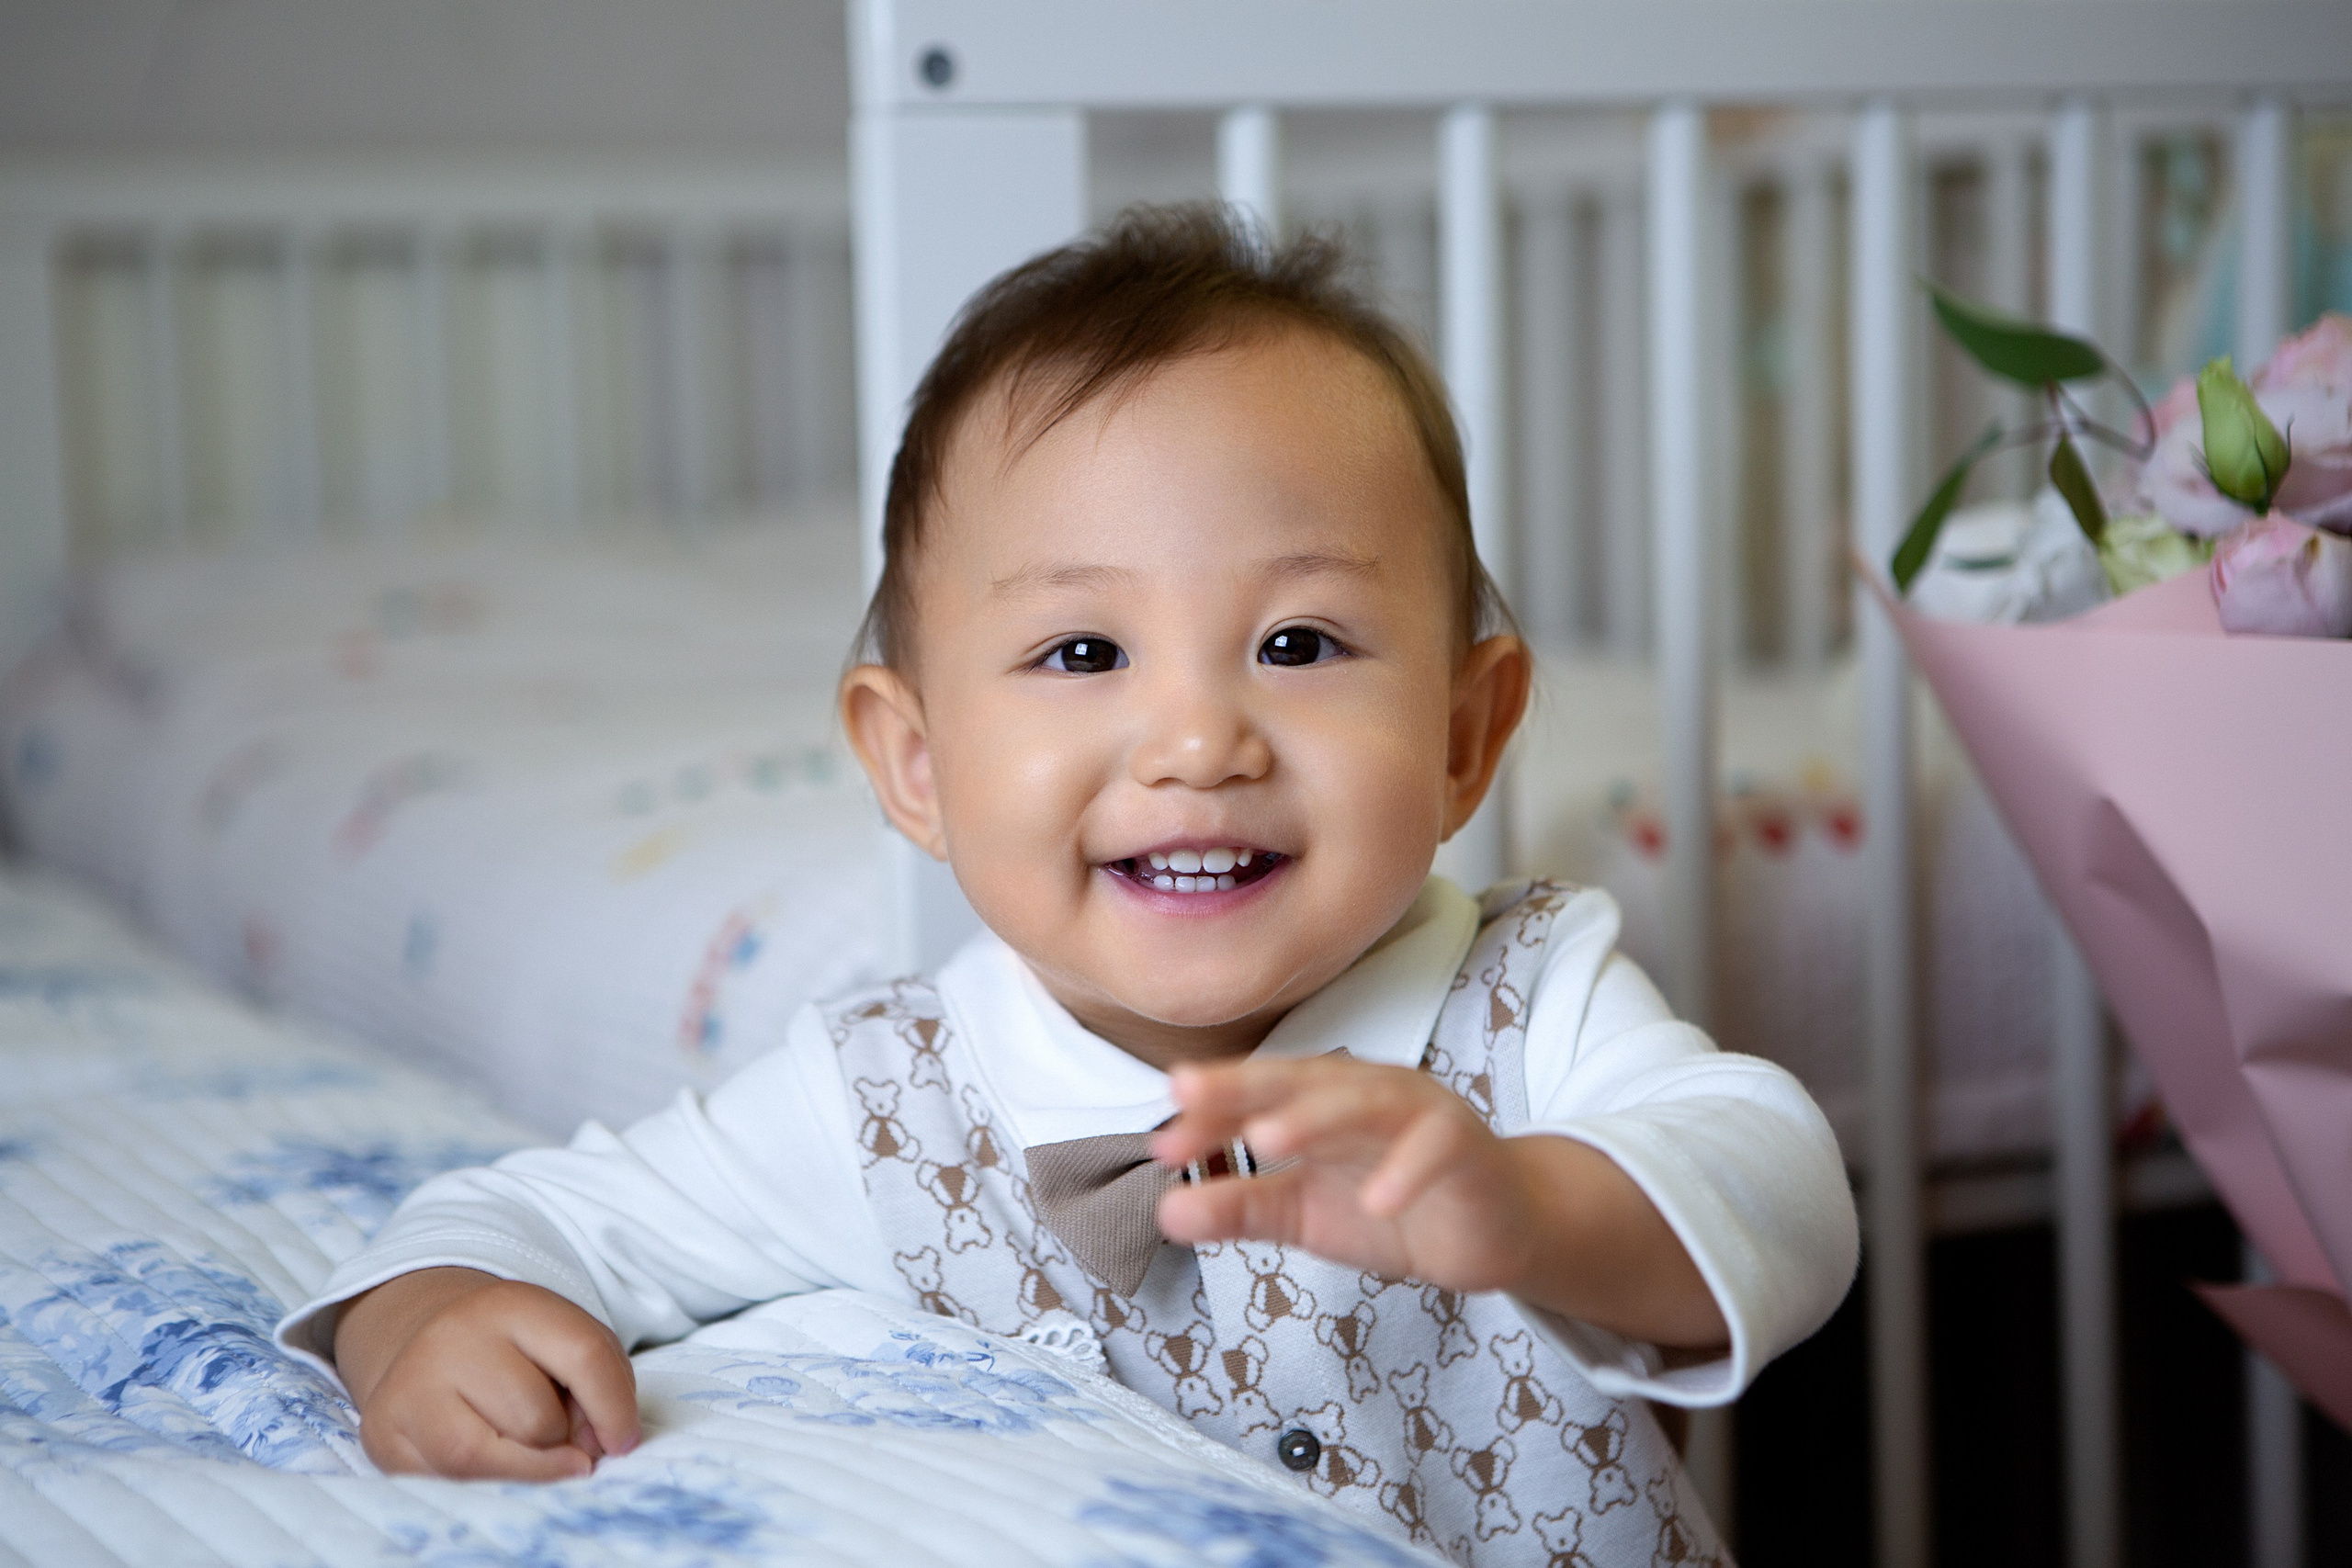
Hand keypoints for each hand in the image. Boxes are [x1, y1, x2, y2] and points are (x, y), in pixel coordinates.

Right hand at [333, 1268, 641, 1479]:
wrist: (423, 1344)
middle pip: (536, 1419)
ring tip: (524, 1448)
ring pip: (484, 1459)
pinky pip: (446, 1483)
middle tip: (556, 1433)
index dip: (615, 1409)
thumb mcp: (564, 1343)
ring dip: (521, 1468)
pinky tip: (488, 1461)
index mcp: (512, 1303)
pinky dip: (482, 1484)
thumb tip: (601, 1446)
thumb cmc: (514, 1353)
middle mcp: (453, 1337)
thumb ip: (601, 1383)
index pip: (584, 1354)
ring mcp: (411, 1385)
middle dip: (560, 1441)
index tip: (623, 1442)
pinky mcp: (383, 1434)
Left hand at [1151, 1057, 1726, 1349]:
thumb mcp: (1305, 1213)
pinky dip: (1407, 1171)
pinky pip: (1436, 1148)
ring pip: (1367, 1102)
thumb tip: (1166, 1213)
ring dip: (1317, 1119)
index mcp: (1320, 1099)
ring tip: (1267, 1141)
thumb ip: (1242, 1208)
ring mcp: (1418, 1113)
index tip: (1164, 1146)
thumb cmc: (1395, 1204)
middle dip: (1243, 1089)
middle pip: (1300, 1081)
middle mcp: (1364, 1092)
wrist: (1495, 1227)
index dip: (1209, 1114)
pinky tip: (1376, 1200)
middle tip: (1187, 1101)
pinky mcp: (1466, 1146)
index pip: (1255, 1097)